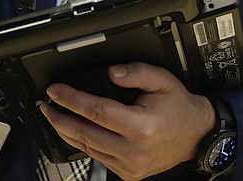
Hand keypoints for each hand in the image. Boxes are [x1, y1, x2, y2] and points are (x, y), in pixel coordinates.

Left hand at [41, 62, 215, 179]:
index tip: (55, 91)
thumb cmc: (179, 108)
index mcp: (142, 126)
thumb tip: (111, 73)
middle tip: (46, 105)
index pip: (96, 111)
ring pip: (87, 148)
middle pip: (85, 133)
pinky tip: (74, 131)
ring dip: (66, 132)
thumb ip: (136, 72)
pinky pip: (97, 158)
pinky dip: (82, 144)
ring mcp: (130, 166)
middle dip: (60, 118)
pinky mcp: (128, 174)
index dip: (71, 100)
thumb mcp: (163, 80)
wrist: (197, 135)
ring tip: (54, 116)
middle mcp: (134, 149)